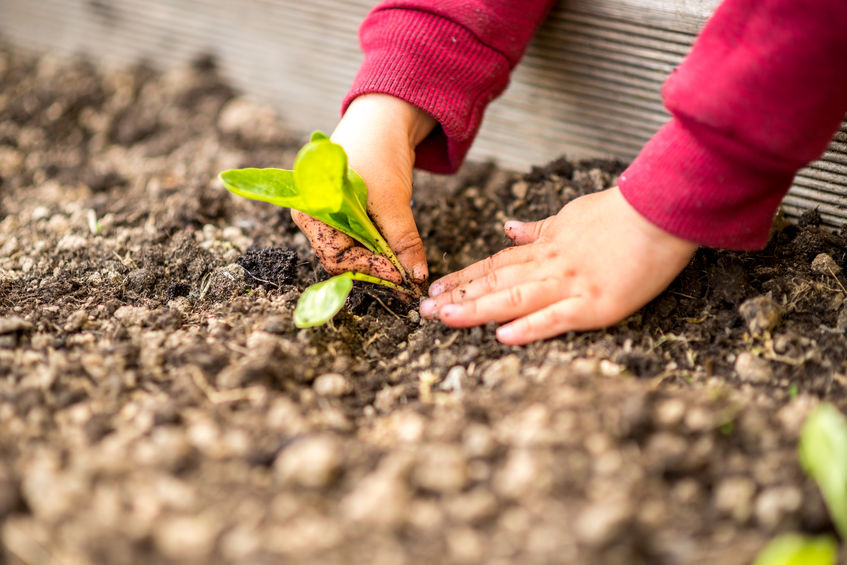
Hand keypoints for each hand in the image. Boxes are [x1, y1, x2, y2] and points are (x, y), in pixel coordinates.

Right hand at [291, 94, 435, 284]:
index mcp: (313, 209)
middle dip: (374, 270)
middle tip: (405, 281)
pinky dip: (379, 250)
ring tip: (405, 271)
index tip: (400, 278)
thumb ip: (403, 242)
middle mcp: (316, 215)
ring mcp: (331, 214)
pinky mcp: (347, 212)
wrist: (387, 118)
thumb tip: (415, 277)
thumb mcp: (394, 202)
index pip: (336, 256)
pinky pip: (360, 240)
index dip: (369, 270)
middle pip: (342, 258)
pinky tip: (398, 257)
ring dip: (378, 262)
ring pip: (353, 252)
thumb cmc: (380, 152)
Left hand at [419, 187, 697, 344]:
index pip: (495, 265)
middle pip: (495, 283)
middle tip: (424, 310)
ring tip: (446, 319)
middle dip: (458, 297)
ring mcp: (571, 284)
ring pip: (515, 299)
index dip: (464, 277)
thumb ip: (539, 229)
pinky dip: (529, 327)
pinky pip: (556, 317)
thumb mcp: (571, 215)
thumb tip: (509, 229)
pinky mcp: (596, 303)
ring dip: (478, 309)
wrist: (661, 210)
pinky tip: (503, 337)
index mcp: (546, 247)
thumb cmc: (620, 213)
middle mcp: (550, 266)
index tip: (436, 287)